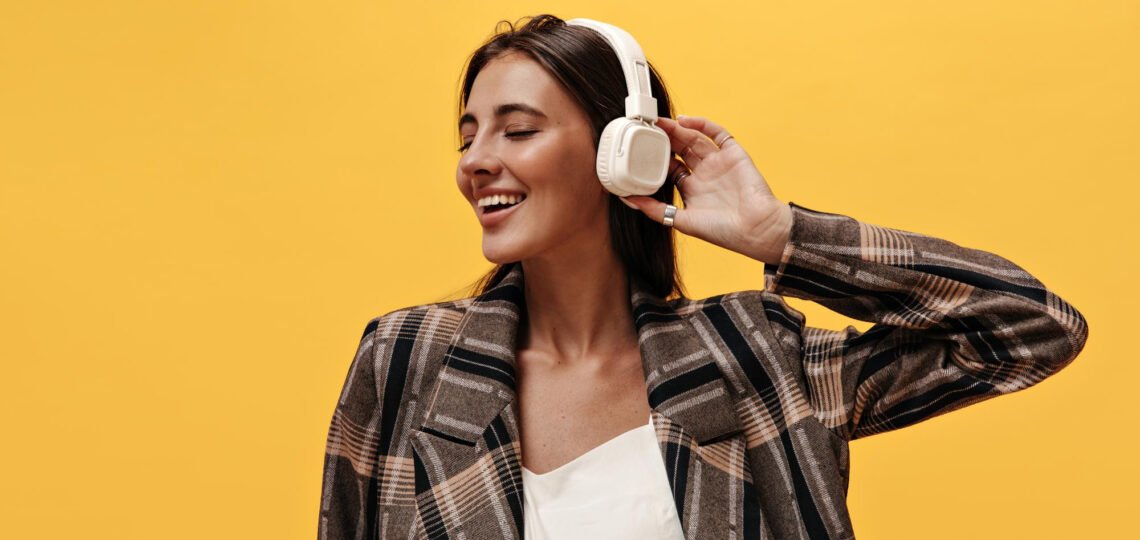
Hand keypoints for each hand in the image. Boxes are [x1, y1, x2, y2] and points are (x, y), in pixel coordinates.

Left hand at [621, 115, 792, 264]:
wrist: (757, 229)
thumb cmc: (723, 231)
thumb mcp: (681, 220)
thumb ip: (654, 209)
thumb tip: (626, 198)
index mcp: (692, 189)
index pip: (669, 167)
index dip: (654, 157)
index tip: (637, 148)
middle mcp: (705, 174)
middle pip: (679, 149)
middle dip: (663, 139)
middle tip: (645, 128)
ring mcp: (719, 162)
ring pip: (694, 139)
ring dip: (676, 129)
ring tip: (658, 122)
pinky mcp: (733, 153)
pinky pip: (716, 133)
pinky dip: (701, 124)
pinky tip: (684, 121)